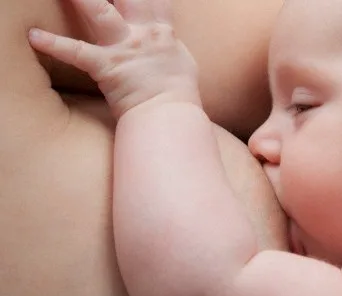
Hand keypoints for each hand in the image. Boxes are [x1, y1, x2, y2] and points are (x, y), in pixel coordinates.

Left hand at [29, 0, 200, 117]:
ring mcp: (123, 47)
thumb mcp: (183, 65)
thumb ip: (171, 49)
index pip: (155, 0)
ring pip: (100, 11)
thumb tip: (168, 45)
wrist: (170, 113)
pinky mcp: (106, 66)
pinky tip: (34, 36)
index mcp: (163, 33)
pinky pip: (75, 52)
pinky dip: (53, 44)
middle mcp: (143, 33)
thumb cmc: (179, 95)